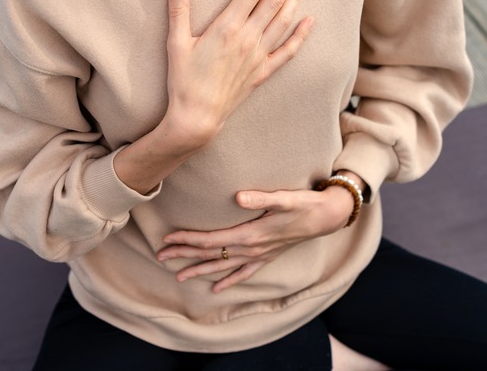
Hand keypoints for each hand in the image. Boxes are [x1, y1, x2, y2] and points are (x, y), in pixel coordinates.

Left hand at [157, 186, 353, 292]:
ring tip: (178, 276)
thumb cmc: (304, 204)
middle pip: (211, 254)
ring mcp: (259, 256)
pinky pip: (243, 273)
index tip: (168, 239)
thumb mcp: (284, 198)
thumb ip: (261, 198)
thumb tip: (238, 198)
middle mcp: (251, 249)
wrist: (326, 217)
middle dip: (184, 255)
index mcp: (250, 235)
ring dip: (199, 270)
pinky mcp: (266, 257)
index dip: (187, 239)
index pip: (211, 240)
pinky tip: (216, 289)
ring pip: (222, 266)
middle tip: (160, 256)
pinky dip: (228, 281)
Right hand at [161, 0, 313, 147]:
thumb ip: (178, 12)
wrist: (198, 117)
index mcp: (227, 27)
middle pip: (273, 0)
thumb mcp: (176, 44)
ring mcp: (258, 56)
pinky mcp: (262, 72)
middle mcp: (248, 38)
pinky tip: (309, 22)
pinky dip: (300, 35)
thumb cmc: (184, 81)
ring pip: (283, 21)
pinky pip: (287, 51)